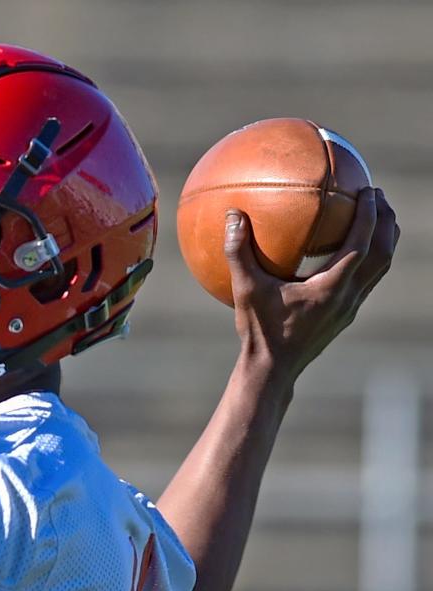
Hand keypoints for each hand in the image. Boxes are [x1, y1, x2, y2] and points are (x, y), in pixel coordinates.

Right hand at [224, 187, 399, 383]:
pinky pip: (366, 282)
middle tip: (378, 195)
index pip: (362, 244)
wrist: (272, 372)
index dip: (369, 214)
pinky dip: (368, 259)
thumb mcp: (245, 291)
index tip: (368, 189)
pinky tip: (352, 251)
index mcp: (330, 289)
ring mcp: (349, 309)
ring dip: (383, 241)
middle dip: (385, 222)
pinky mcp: (344, 317)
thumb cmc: (259, 332)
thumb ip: (239, 253)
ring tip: (376, 218)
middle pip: (383, 253)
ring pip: (380, 269)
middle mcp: (347, 298)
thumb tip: (233, 215)